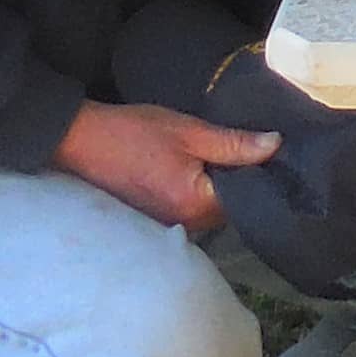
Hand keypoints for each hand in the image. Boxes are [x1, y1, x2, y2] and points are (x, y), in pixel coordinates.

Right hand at [52, 99, 278, 235]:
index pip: (245, 197)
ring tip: (216, 156)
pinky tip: (191, 169)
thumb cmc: (133, 131)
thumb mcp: (189, 130)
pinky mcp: (152, 220)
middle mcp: (182, 224)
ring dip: (214, 187)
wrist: (80, 140)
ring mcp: (165, 226)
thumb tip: (275, 146)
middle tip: (241, 147)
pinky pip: (188, 210)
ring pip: (208, 210)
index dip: (258, 173)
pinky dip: (194, 192)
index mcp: (194, 204)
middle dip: (236, 181)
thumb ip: (233, 143)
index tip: (268, 152)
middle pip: (227, 207)